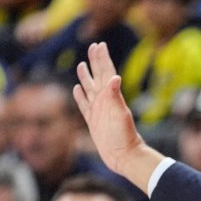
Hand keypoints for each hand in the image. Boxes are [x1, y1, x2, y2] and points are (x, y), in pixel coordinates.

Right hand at [74, 42, 146, 176]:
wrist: (124, 156)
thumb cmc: (125, 136)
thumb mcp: (120, 114)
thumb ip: (115, 96)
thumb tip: (114, 77)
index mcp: (111, 96)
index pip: (106, 72)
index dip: (102, 58)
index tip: (99, 44)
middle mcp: (104, 101)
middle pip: (98, 76)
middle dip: (95, 61)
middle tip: (93, 46)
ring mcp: (98, 110)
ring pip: (89, 88)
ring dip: (85, 76)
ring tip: (81, 64)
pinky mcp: (93, 121)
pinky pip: (84, 104)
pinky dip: (80, 96)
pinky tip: (76, 89)